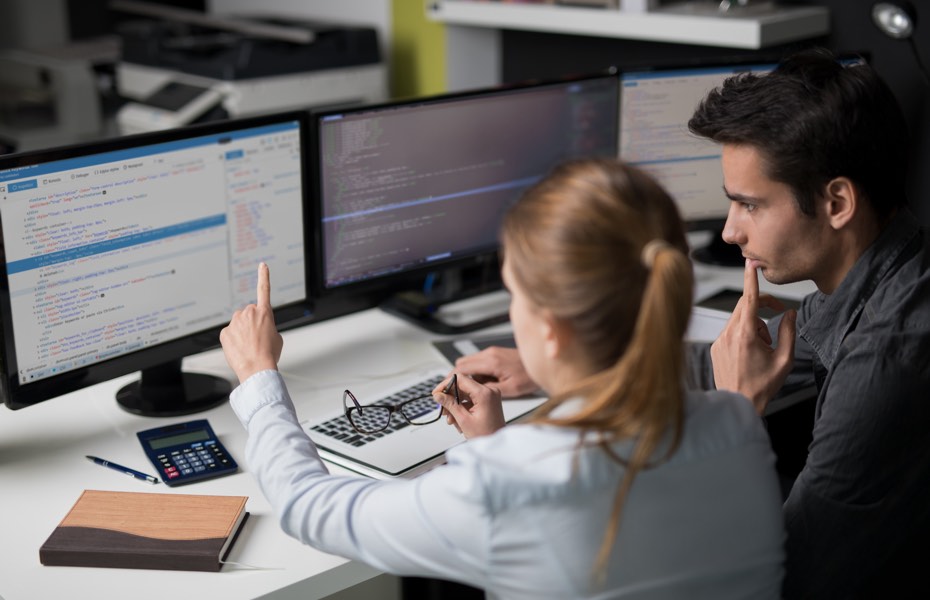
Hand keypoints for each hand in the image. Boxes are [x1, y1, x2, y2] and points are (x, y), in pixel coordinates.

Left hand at [220, 263, 282, 382]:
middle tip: (257, 338)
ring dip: (242, 331)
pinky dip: (233, 340)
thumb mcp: (277, 337)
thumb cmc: (269, 355)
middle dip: (251, 323)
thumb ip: (268, 326)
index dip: (264, 276)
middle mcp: (249, 313)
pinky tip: (240, 349)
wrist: (257, 368)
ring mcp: (235, 322)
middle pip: (249, 313)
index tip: (262, 266)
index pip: (264, 289)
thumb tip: (258, 329)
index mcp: (265, 313)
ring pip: (238, 323)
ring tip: (249, 346)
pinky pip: (229, 333)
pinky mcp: (225, 332)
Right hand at [434, 373, 504, 438]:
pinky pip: (471, 399)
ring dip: (455, 405)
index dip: (446, 384)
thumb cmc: (486, 435)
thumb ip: (450, 404)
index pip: (460, 379)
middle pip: (463, 386)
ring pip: (465, 394)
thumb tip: (438, 395)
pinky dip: (462, 408)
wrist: (497, 445)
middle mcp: (489, 391)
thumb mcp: (464, 420)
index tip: (437, 393)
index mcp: (484, 393)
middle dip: (450, 398)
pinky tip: (458, 420)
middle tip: (442, 408)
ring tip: (450, 419)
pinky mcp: (488, 401)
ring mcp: (490, 396)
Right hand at [454, 346, 538, 397]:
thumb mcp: (509, 389)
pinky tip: (482, 384)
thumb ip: (488, 390)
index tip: (445, 389)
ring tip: (471, 390)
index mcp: (491, 362)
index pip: (461, 368)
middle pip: (461, 363)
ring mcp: (492, 352)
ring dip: (466, 376)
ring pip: (468, 362)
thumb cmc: (529, 377)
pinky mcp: (495, 354)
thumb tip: (472, 393)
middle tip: (455, 392)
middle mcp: (489, 354)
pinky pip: (478, 362)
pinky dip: (475, 372)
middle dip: (456, 378)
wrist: (543, 363)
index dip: (451, 380)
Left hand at [710, 259, 796, 413]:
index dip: (750, 279)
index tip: (750, 263)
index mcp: (745, 334)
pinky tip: (750, 352)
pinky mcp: (715, 347)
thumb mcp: (784, 359)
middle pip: (744, 306)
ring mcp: (719, 340)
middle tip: (777, 317)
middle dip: (761, 308)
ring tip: (763, 347)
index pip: (748, 299)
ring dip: (754, 325)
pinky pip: (730, 330)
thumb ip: (789, 332)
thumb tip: (790, 313)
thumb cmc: (762, 385)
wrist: (739, 403)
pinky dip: (743, 334)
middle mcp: (728, 334)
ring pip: (738, 319)